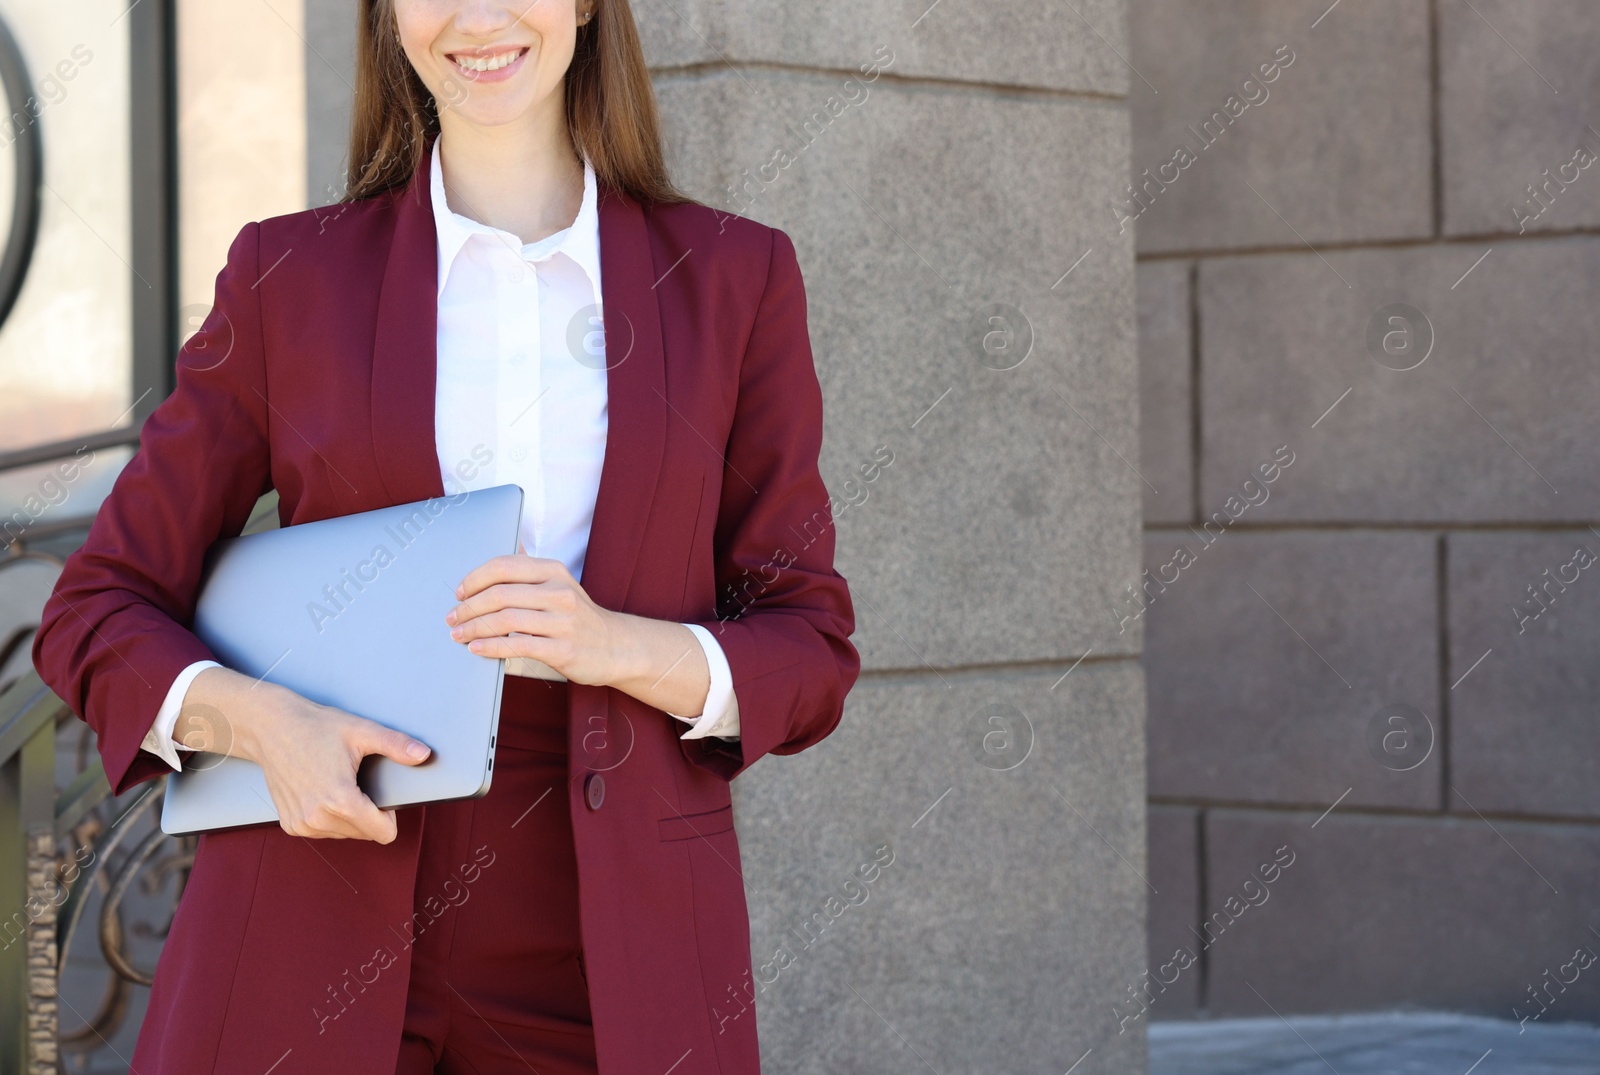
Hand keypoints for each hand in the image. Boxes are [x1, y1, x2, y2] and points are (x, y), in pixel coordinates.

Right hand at [176, 666, 431, 842]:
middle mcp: (318, 818)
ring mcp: (302, 824)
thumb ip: (396, 745)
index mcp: (340, 800)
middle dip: (369, 814)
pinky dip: (330, 817)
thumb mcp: (361, 731)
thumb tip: (425, 754)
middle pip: (365, 834)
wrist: (271, 728)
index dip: (390, 815)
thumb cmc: (316, 727)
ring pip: (345, 834)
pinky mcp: (291, 825)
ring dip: (349, 817)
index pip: (382, 833)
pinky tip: (323, 791)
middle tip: (358, 782)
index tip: (383, 795)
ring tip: (339, 784)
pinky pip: (324, 831)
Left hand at [446, 550, 622, 684]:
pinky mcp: (563, 649)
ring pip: (506, 619)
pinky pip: (518, 645)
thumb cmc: (578, 617)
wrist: (617, 647)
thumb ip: (530, 572)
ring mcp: (563, 621)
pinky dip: (491, 646)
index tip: (459, 593)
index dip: (474, 579)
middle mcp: (560, 592)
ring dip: (474, 628)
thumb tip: (501, 551)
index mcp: (554, 571)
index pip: (504, 566)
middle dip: (468, 607)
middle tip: (452, 617)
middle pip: (500, 593)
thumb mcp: (560, 585)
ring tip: (459, 634)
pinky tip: (477, 648)